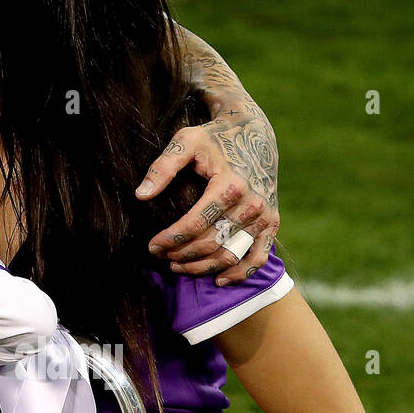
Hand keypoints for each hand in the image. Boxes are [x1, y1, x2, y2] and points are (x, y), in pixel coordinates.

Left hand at [137, 121, 278, 285]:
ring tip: (178, 267)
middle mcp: (251, 204)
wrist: (252, 133)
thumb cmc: (213, 138)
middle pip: (212, 243)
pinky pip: (259, 257)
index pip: (194, 224)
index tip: (152, 245)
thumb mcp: (185, 142)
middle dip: (182, 254)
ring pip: (232, 255)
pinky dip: (240, 273)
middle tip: (161, 256)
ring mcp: (264, 216)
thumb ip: (162, 167)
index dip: (171, 239)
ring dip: (203, 267)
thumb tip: (141, 195)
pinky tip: (219, 280)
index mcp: (229, 185)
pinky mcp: (272, 223)